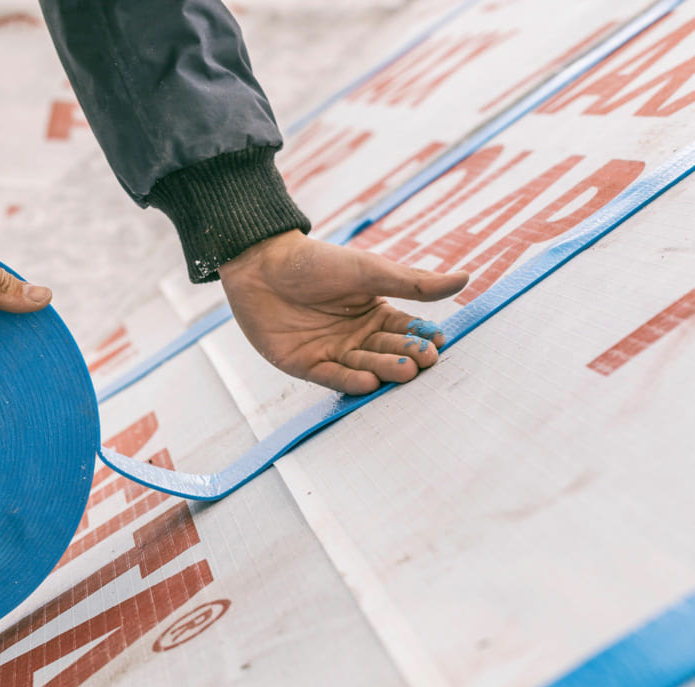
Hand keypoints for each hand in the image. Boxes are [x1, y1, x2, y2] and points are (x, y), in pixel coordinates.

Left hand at [218, 230, 468, 394]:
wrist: (262, 264)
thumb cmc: (317, 262)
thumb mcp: (369, 271)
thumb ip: (414, 283)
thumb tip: (466, 278)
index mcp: (376, 314)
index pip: (407, 331)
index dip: (422, 337)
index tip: (440, 343)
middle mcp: (357, 338)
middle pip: (388, 352)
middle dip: (406, 357)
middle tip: (424, 362)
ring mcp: (332, 353)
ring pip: (365, 367)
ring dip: (384, 371)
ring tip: (404, 372)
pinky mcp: (306, 366)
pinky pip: (333, 378)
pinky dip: (351, 382)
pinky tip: (369, 383)